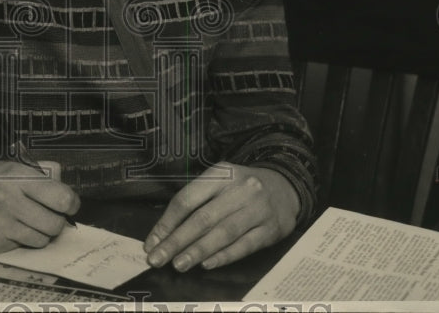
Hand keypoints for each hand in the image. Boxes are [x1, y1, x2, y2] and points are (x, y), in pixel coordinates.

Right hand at [0, 161, 79, 253]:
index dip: (71, 204)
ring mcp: (0, 226)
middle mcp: (9, 201)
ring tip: (28, 222)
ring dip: (40, 233)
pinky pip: (21, 247)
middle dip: (56, 222)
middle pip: (54, 224)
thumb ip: (34, 176)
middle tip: (49, 216)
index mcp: (16, 177)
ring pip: (40, 240)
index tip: (69, 205)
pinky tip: (8, 229)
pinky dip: (20, 240)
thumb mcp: (3, 167)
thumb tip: (62, 187)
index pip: (62, 198)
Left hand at [143, 163, 298, 271]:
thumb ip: (196, 202)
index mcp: (221, 173)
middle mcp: (240, 189)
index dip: (167, 222)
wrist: (286, 186)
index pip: (188, 199)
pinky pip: (244, 245)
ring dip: (197, 251)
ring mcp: (257, 209)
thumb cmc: (242, 187)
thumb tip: (165, 232)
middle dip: (177, 241)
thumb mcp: (220, 181)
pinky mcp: (271, 229)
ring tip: (179, 264)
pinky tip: (206, 264)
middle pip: (203, 218)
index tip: (152, 241)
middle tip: (158, 258)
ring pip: (223, 233)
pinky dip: (224, 256)